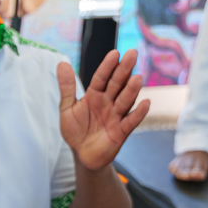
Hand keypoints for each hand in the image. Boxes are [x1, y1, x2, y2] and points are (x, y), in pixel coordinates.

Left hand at [58, 49, 149, 170]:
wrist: (81, 154)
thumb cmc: (75, 130)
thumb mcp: (67, 108)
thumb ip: (67, 88)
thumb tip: (62, 63)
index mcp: (94, 95)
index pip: (101, 78)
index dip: (107, 66)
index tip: (114, 53)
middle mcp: (108, 103)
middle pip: (117, 84)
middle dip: (124, 70)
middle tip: (132, 53)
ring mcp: (116, 116)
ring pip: (125, 101)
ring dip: (131, 90)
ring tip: (137, 78)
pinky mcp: (121, 132)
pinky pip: (131, 122)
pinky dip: (139, 113)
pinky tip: (146, 103)